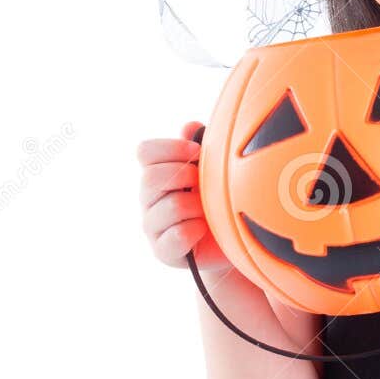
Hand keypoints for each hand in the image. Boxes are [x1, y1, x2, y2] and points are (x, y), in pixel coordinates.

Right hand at [137, 119, 226, 274]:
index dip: (171, 148)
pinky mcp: (163, 251)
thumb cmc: (220, 201)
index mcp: (157, 173)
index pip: (145, 152)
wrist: (234, 243)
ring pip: (170, 206)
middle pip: (151, 177)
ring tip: (208, 211)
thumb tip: (189, 127)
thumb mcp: (213, 171)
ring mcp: (153, 226)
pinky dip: (195, 230)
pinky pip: (177, 235)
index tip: (197, 152)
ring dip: (196, 206)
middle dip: (184, 176)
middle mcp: (149, 199)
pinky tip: (204, 230)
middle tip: (203, 184)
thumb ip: (200, 148)